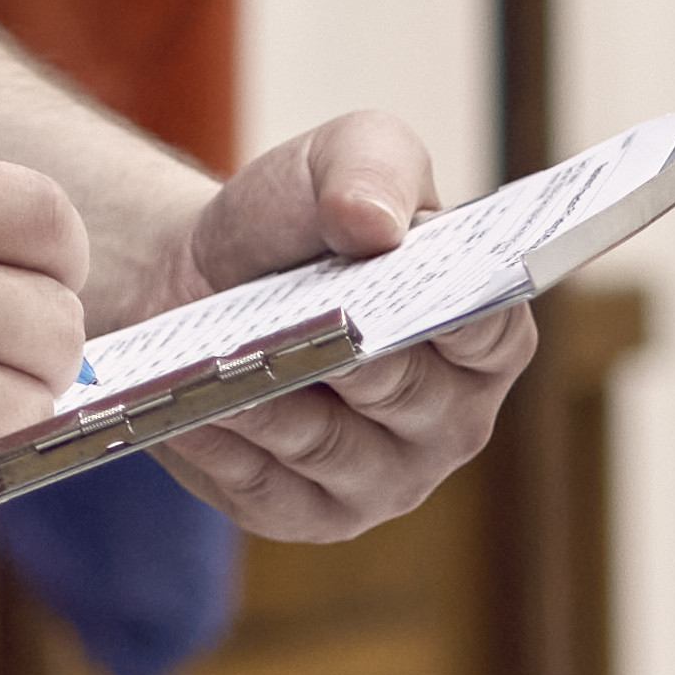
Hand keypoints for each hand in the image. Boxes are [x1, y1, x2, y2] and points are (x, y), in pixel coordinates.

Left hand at [137, 108, 539, 544]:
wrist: (199, 282)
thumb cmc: (291, 226)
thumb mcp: (340, 158)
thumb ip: (373, 168)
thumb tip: (374, 225)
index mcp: (486, 340)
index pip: (488, 329)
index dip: (450, 307)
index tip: (402, 279)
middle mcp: (452, 422)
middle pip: (402, 391)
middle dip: (340, 350)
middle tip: (289, 322)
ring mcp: (384, 480)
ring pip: (327, 446)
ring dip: (267, 401)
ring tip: (216, 363)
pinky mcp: (307, 516)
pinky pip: (264, 487)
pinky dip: (222, 445)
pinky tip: (185, 407)